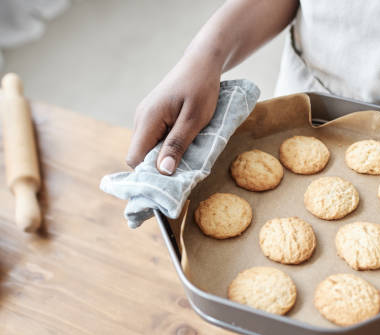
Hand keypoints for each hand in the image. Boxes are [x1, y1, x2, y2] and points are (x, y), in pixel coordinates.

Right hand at [126, 58, 220, 173]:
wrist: (202, 63)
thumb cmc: (201, 89)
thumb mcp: (194, 120)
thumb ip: (177, 145)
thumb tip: (163, 172)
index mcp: (147, 120)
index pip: (135, 159)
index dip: (149, 175)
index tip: (170, 184)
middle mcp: (141, 119)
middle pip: (140, 156)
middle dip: (158, 168)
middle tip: (183, 174)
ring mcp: (146, 117)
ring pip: (148, 148)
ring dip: (165, 157)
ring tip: (187, 158)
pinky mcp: (154, 116)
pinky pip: (155, 139)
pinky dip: (167, 146)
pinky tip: (185, 145)